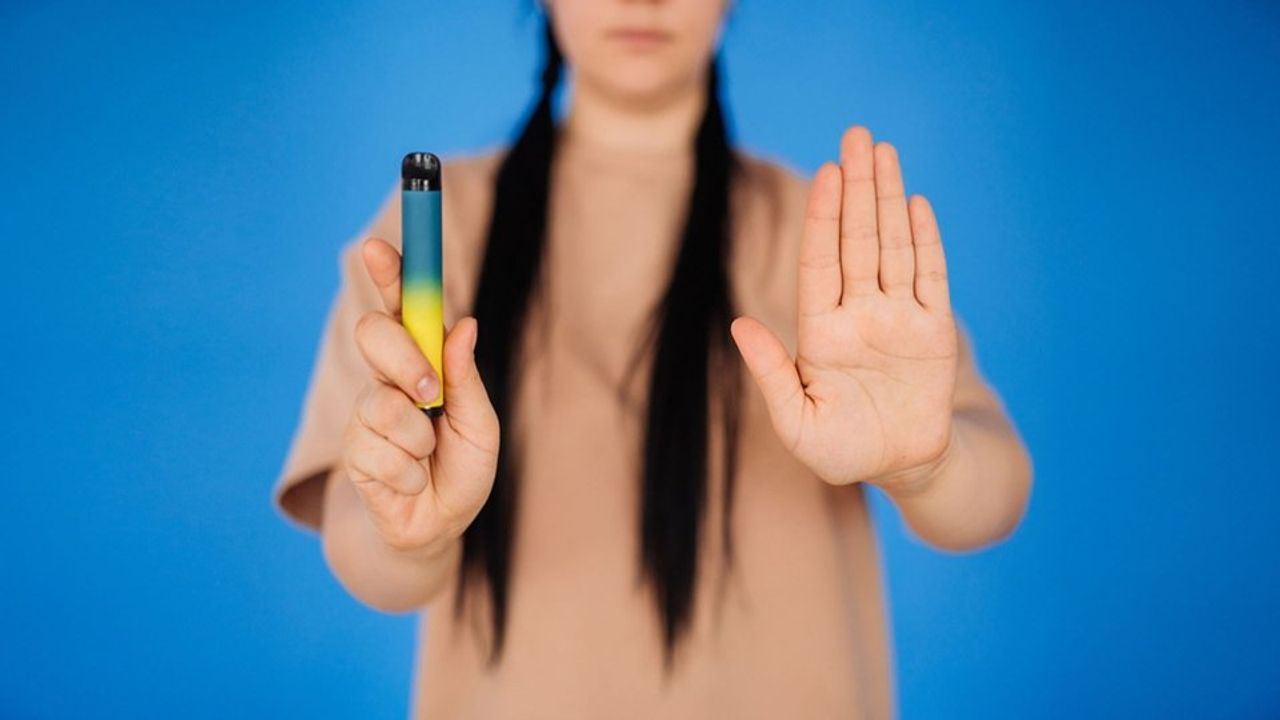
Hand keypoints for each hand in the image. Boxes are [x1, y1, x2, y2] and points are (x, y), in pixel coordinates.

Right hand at [340, 237, 500, 553]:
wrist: (438, 526)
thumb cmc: (463, 468)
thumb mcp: (481, 424)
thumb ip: (467, 378)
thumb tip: (465, 324)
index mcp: (422, 361)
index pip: (402, 308)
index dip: (390, 275)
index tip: (379, 248)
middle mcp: (389, 379)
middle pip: (374, 335)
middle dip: (403, 359)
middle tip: (430, 394)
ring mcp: (367, 413)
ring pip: (381, 403)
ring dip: (418, 438)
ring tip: (428, 457)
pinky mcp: (354, 452)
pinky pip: (378, 450)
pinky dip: (407, 471)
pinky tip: (410, 481)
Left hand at [730, 126, 957, 488]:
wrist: (901, 467)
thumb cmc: (841, 450)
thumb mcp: (797, 424)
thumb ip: (771, 375)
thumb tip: (739, 324)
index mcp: (822, 331)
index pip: (822, 262)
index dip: (824, 218)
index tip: (827, 173)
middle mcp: (859, 313)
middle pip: (857, 239)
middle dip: (857, 188)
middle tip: (856, 134)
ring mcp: (898, 317)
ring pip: (892, 246)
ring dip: (888, 199)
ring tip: (883, 151)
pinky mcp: (933, 329)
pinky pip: (930, 276)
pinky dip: (925, 241)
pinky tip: (915, 205)